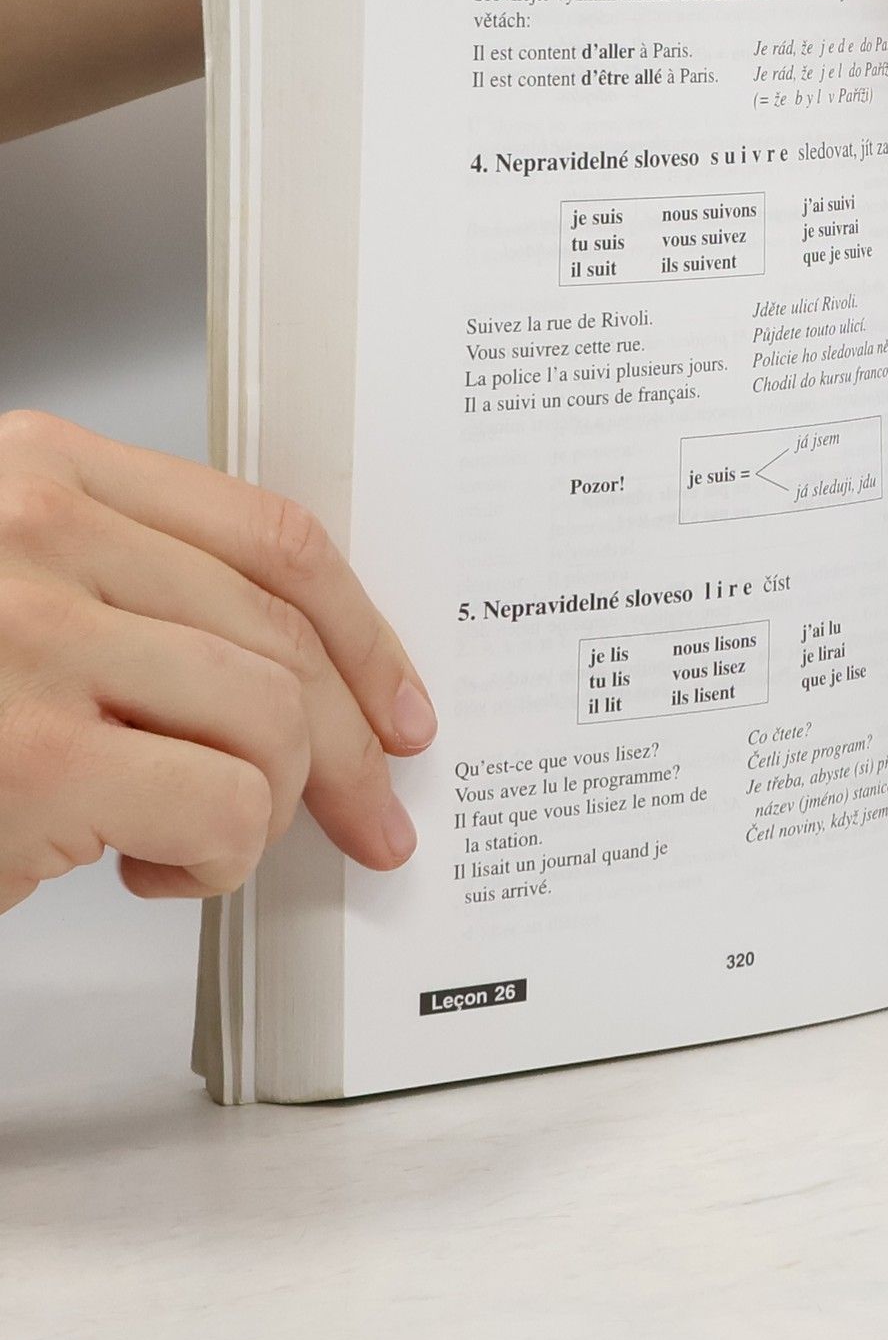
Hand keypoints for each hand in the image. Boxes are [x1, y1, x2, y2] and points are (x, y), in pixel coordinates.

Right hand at [0, 412, 433, 913]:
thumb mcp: (11, 589)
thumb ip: (132, 588)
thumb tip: (300, 670)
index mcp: (43, 472)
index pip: (271, 539)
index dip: (362, 632)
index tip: (397, 702)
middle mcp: (38, 532)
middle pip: (285, 638)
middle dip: (353, 748)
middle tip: (372, 817)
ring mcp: (32, 638)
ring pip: (272, 721)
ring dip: (267, 807)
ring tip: (203, 838)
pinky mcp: (35, 756)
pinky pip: (226, 808)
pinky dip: (218, 861)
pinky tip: (149, 868)